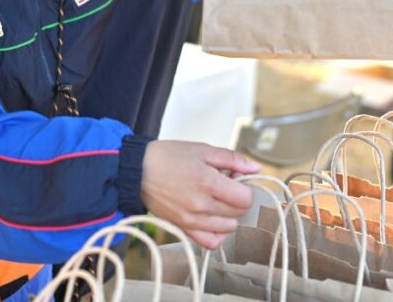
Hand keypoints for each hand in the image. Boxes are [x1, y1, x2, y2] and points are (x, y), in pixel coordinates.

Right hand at [140, 140, 260, 249]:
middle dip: (238, 198)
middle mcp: (201, 205)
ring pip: (229, 227)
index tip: (235, 179)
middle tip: (224, 186)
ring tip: (216, 199)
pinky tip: (214, 219)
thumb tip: (256, 168)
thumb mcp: (202, 150)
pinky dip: (218, 233)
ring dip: (229, 214)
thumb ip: (232, 159)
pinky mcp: (183, 229)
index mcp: (208, 183)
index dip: (246, 187)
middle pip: (239, 212)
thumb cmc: (168, 157)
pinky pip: (211, 242)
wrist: (137, 171)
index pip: (246, 198)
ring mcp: (192, 221)